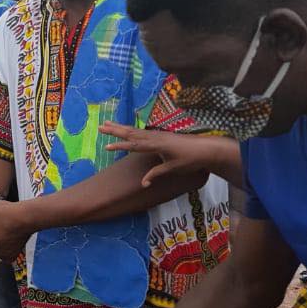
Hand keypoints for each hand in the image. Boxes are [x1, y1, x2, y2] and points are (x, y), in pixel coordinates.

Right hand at [99, 122, 213, 186]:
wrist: (205, 148)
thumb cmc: (189, 160)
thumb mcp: (172, 169)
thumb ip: (155, 174)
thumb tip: (143, 184)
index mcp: (155, 145)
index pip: (133, 145)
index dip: (119, 146)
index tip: (106, 146)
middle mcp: (154, 137)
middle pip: (130, 133)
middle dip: (114, 130)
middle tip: (100, 126)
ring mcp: (157, 134)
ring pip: (134, 130)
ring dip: (120, 127)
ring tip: (107, 123)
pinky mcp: (160, 135)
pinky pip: (141, 131)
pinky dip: (130, 129)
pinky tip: (125, 129)